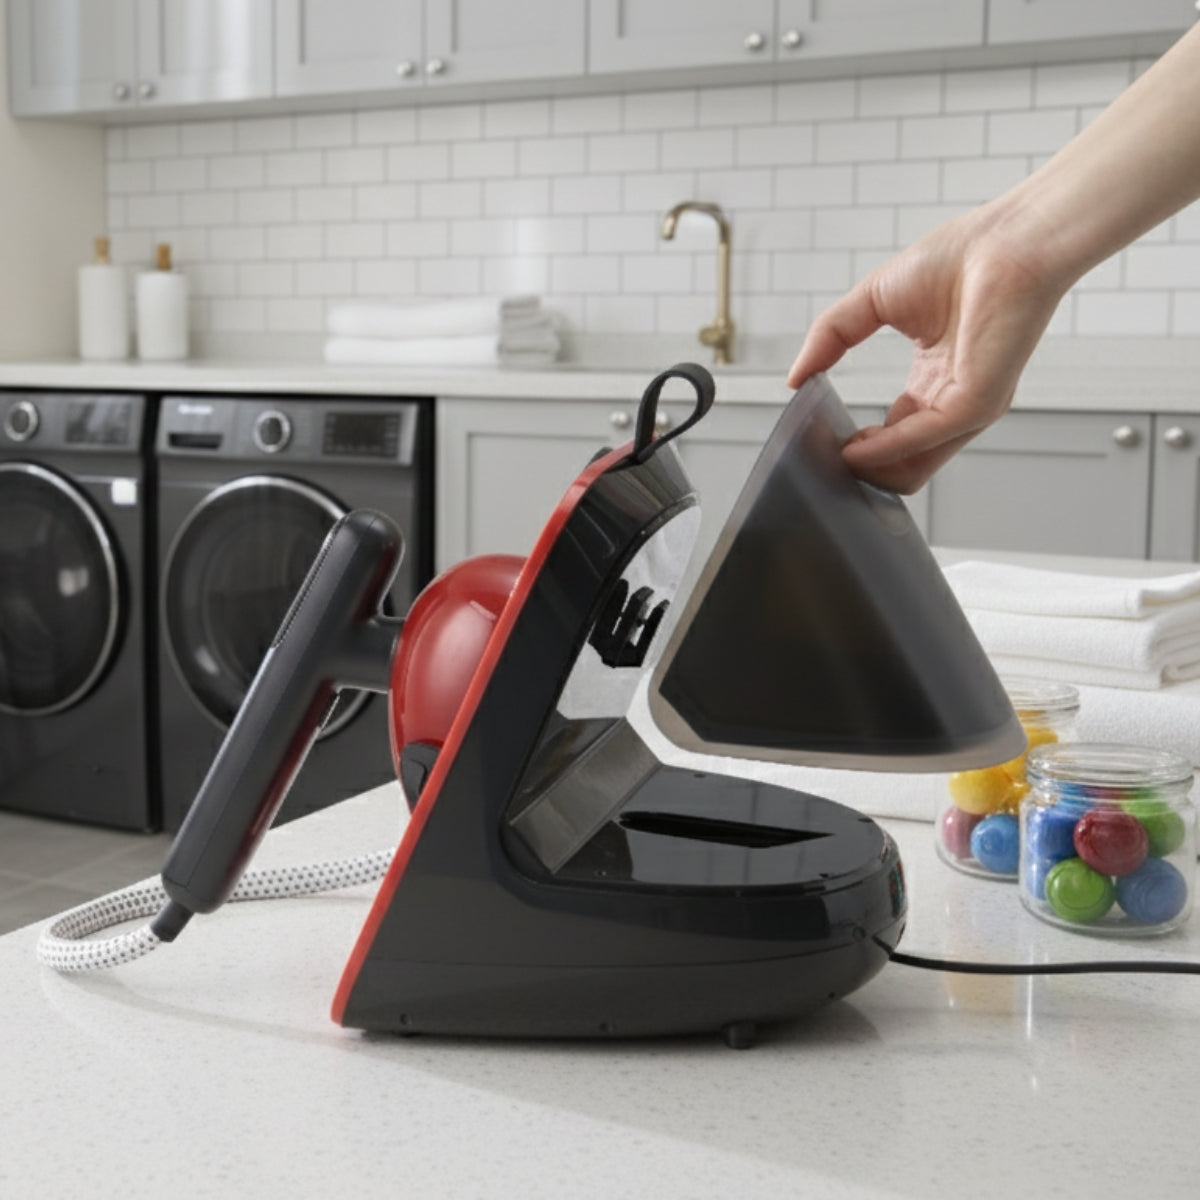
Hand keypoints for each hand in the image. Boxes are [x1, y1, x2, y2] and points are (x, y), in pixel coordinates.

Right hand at [787, 203, 1065, 492]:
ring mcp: (966, 408)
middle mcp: (952, 400)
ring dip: (868, 471)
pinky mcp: (976, 404)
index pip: (894, 430)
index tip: (825, 437)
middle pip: (902, 465)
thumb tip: (795, 377)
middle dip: (859, 470)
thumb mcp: (872, 302)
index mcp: (936, 378)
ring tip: (834, 459)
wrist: (1008, 242)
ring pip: (911, 471)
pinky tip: (854, 446)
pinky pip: (920, 441)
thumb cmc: (961, 259)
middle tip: (824, 460)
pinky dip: (883, 451)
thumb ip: (830, 338)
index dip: (858, 442)